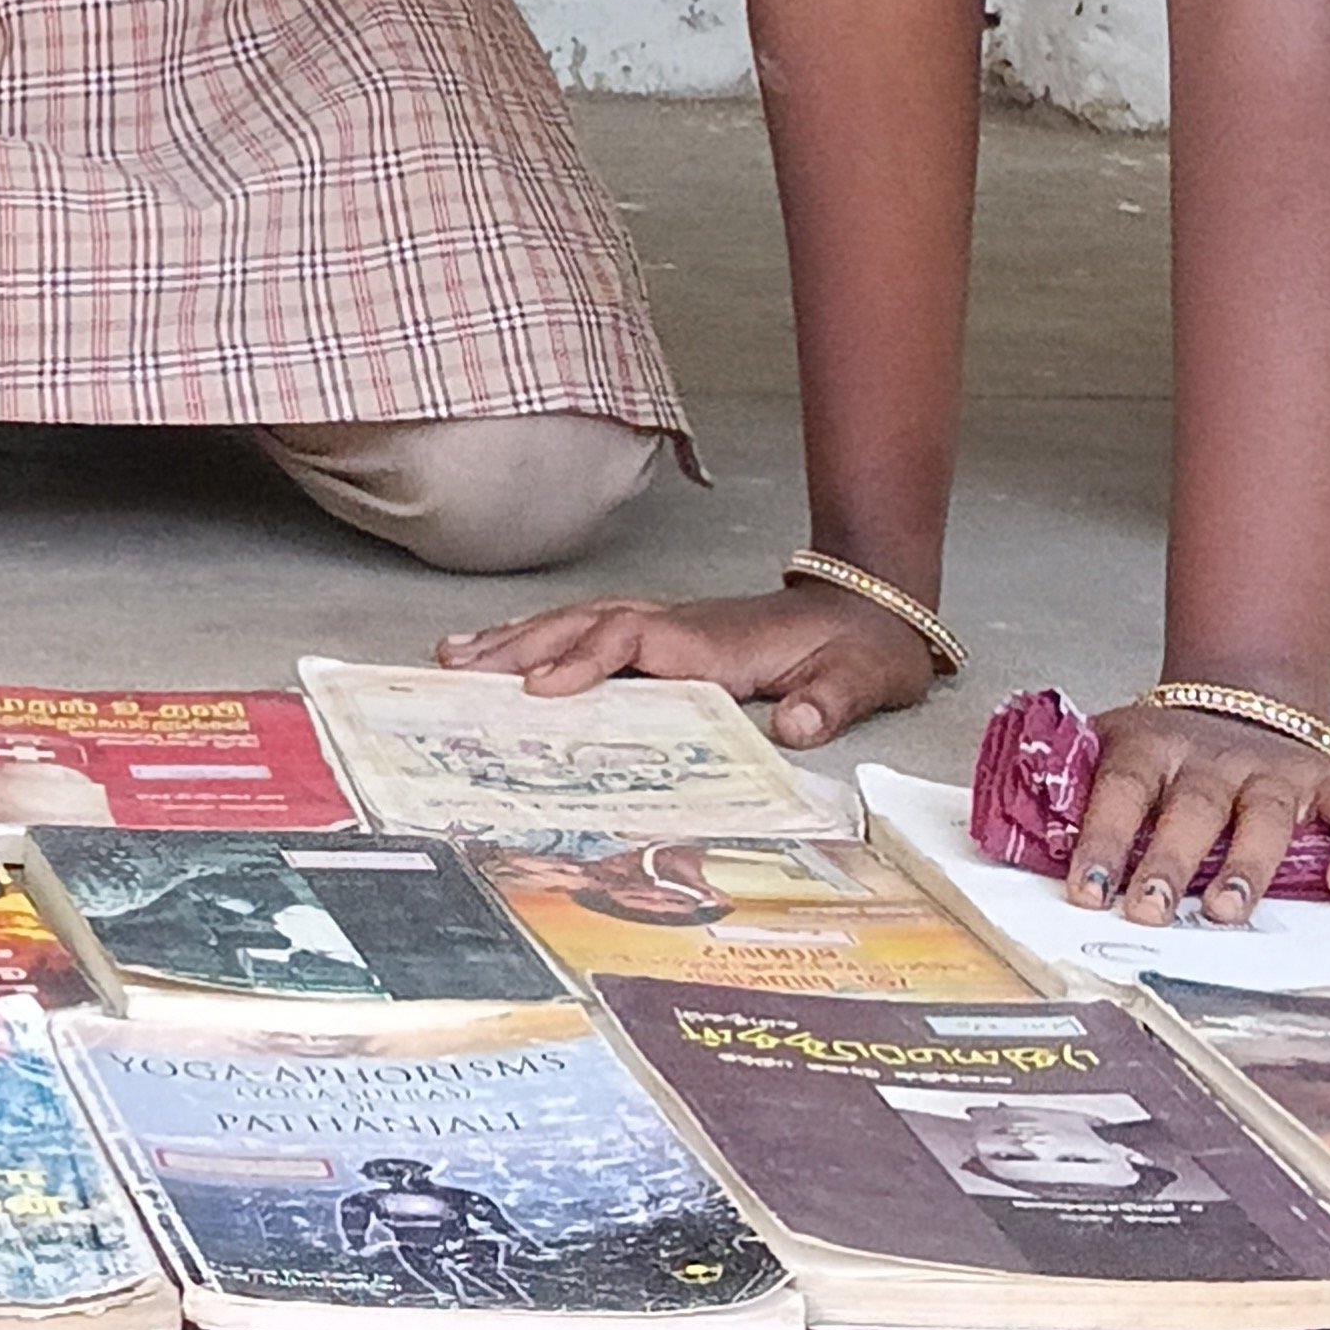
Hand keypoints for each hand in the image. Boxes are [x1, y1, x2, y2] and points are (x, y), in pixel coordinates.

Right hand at [431, 581, 945, 750]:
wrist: (876, 605)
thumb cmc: (864, 648)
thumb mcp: (863, 679)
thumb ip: (830, 700)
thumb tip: (793, 725)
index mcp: (716, 641)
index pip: (635, 643)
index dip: (586, 661)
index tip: (537, 690)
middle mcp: (682, 625)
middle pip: (586, 624)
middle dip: (521, 645)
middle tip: (455, 671)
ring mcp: (671, 624)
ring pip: (580, 620)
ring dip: (517, 636)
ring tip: (453, 656)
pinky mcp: (667, 633)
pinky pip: (591, 627)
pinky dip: (542, 635)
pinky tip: (504, 649)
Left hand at [1062, 702, 1329, 928]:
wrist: (1243, 694)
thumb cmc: (1166, 749)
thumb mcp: (1110, 748)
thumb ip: (1072, 788)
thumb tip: (1009, 834)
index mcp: (1150, 746)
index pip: (1121, 787)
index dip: (1104, 836)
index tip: (1088, 889)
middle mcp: (1212, 756)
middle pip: (1191, 806)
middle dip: (1170, 859)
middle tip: (1150, 910)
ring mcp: (1272, 768)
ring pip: (1263, 812)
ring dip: (1247, 864)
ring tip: (1227, 911)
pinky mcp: (1326, 780)